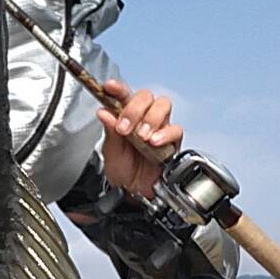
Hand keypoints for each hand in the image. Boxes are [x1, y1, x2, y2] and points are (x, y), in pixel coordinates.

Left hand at [97, 79, 181, 199]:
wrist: (133, 192)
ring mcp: (159, 127)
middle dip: (134, 109)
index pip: (123, 94)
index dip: (117, 88)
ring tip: (141, 136)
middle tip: (124, 128)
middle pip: (145, 96)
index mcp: (125, 115)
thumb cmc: (122, 169)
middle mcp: (143, 118)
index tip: (109, 87)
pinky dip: (165, 134)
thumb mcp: (110, 152)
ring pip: (162, 106)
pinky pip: (175, 129)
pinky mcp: (172, 141)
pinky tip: (154, 142)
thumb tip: (103, 112)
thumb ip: (109, 132)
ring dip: (150, 118)